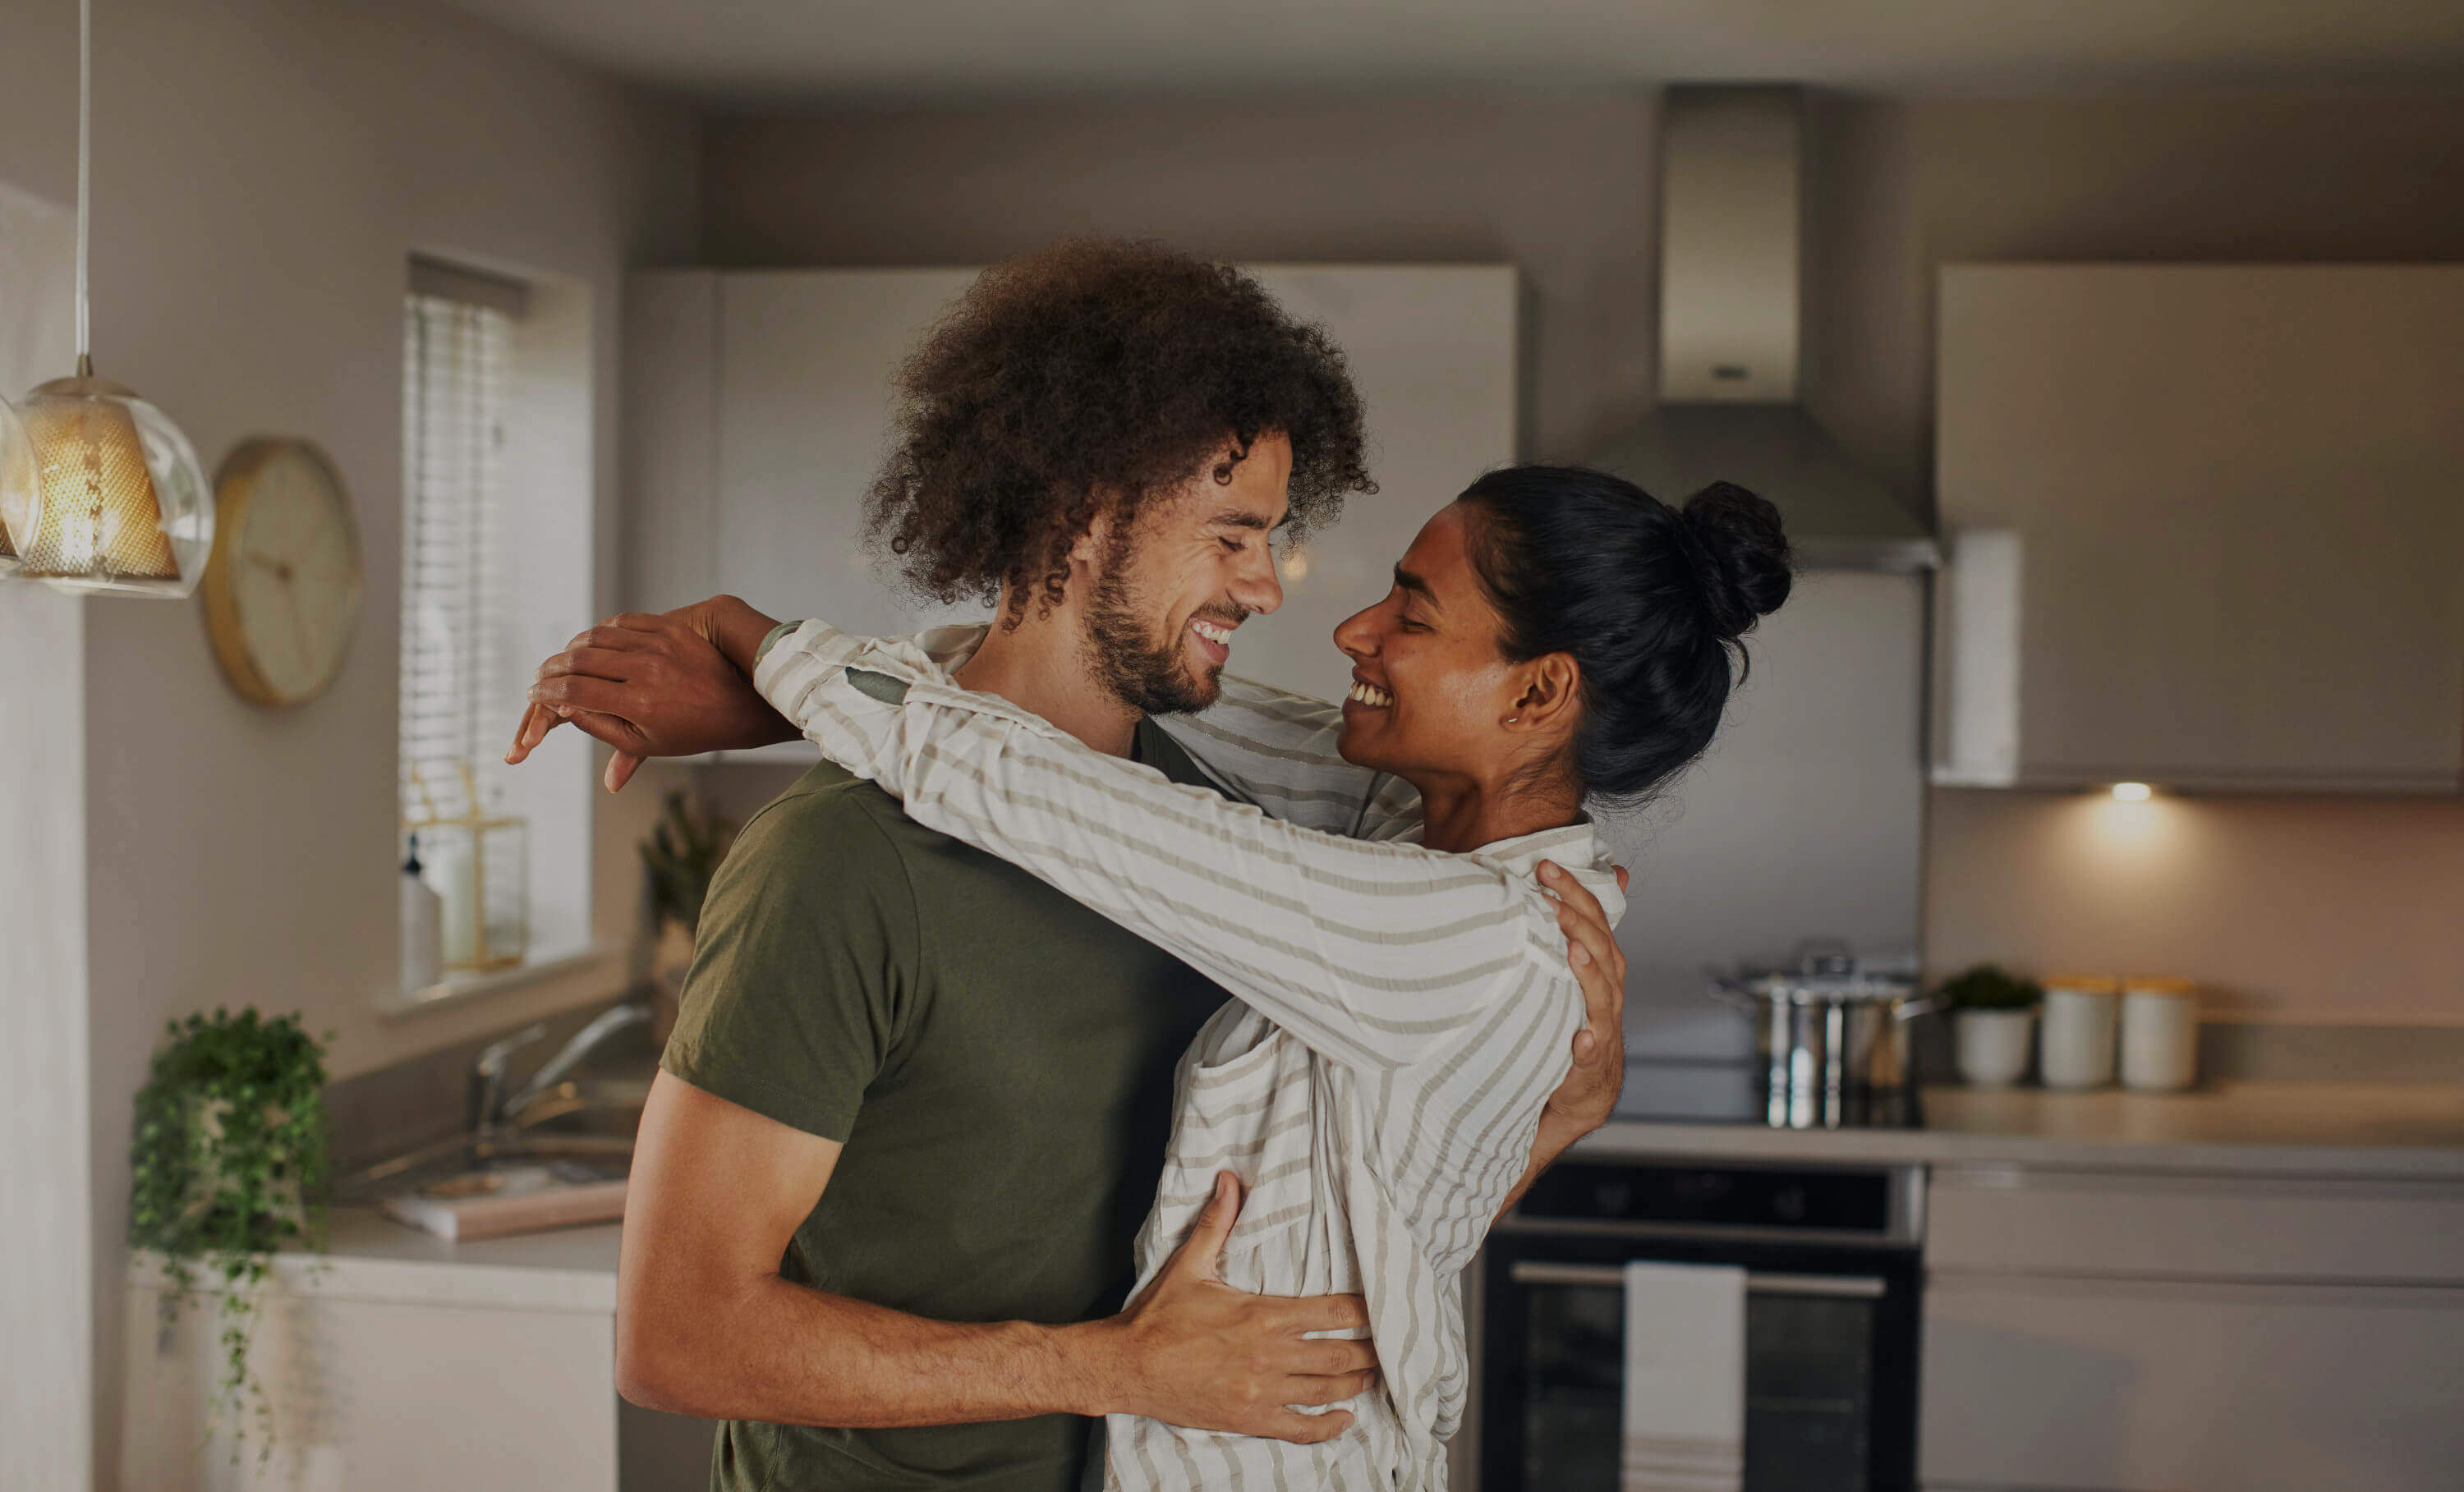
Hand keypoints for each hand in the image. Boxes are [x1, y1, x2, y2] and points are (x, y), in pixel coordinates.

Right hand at [504, 597, 795, 792]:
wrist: (742, 702)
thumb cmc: (691, 731)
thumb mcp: (646, 743)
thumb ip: (601, 727)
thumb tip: (563, 709)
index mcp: (638, 705)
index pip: (575, 692)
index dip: (548, 693)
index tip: (535, 693)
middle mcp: (646, 670)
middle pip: (579, 661)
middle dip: (551, 669)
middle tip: (540, 675)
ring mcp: (658, 644)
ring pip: (597, 637)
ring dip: (570, 648)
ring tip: (560, 661)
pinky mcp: (669, 627)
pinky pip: (621, 622)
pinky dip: (599, 632)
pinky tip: (589, 642)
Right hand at [1077, 1173, 1375, 1443]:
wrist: (1126, 1366)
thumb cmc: (1157, 1317)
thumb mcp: (1190, 1264)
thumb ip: (1217, 1223)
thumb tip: (1230, 1181)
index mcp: (1262, 1316)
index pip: (1333, 1312)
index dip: (1364, 1311)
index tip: (1381, 1307)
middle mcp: (1269, 1356)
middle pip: (1341, 1356)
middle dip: (1371, 1351)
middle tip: (1388, 1345)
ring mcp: (1261, 1392)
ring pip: (1327, 1391)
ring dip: (1357, 1384)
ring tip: (1373, 1376)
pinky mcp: (1249, 1419)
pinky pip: (1300, 1429)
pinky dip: (1328, 1428)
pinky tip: (1345, 1420)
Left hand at [1538, 861, 1629, 1136]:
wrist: (1586, 1086)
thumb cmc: (1578, 1016)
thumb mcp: (1580, 969)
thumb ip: (1585, 926)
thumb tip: (1610, 874)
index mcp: (1604, 965)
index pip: (1593, 919)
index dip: (1574, 891)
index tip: (1545, 866)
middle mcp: (1609, 990)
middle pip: (1599, 948)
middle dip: (1576, 919)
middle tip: (1549, 896)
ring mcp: (1602, 1025)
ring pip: (1602, 994)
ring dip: (1590, 973)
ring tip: (1575, 953)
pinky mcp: (1590, 1062)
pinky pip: (1591, 1052)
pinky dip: (1587, 1045)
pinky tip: (1581, 1038)